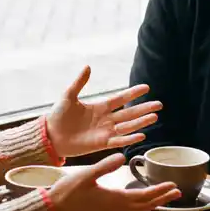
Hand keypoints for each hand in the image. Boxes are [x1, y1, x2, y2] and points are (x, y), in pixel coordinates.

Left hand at [46, 66, 161, 157]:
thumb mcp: (68, 95)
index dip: (133, 93)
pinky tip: (141, 134)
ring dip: (141, 122)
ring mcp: (105, 132)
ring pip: (127, 126)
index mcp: (100, 107)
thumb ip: (79, 82)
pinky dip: (130, 138)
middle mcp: (106, 119)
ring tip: (155, 117)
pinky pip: (119, 141)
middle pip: (129, 113)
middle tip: (159, 104)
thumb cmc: (58, 115)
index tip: (146, 88)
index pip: (120, 98)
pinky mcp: (101, 144)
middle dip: (144, 109)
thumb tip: (88, 66)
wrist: (51, 135)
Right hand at [49, 153, 180, 210]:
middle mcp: (116, 209)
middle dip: (161, 198)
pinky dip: (140, 205)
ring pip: (137, 209)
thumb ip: (104, 165)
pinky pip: (129, 210)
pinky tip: (139, 201)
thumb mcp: (85, 175)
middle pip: (145, 205)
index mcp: (114, 199)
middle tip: (177, 192)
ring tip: (163, 197)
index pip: (143, 196)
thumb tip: (122, 156)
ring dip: (152, 202)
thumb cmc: (67, 193)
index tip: (172, 186)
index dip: (159, 191)